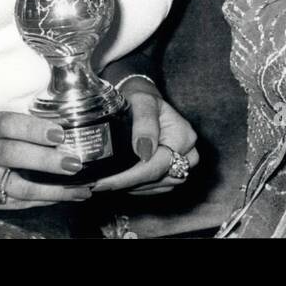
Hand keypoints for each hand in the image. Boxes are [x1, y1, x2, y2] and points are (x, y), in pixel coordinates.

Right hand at [0, 112, 92, 214]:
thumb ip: (24, 128)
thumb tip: (67, 130)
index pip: (9, 124)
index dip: (34, 128)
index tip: (60, 133)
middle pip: (12, 154)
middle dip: (46, 160)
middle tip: (74, 163)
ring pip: (18, 187)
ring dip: (53, 190)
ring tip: (80, 189)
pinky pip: (15, 204)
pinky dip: (42, 201)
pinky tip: (63, 197)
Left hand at [89, 79, 199, 194]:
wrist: (145, 102)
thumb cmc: (143, 98)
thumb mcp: (142, 101)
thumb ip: (144, 123)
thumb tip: (144, 151)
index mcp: (183, 136)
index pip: (156, 166)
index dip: (128, 177)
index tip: (102, 182)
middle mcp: (188, 153)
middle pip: (157, 179)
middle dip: (126, 184)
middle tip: (97, 183)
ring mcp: (182, 165)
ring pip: (156, 186)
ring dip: (131, 186)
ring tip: (105, 180)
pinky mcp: (173, 172)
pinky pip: (155, 187)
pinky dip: (136, 186)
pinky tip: (120, 179)